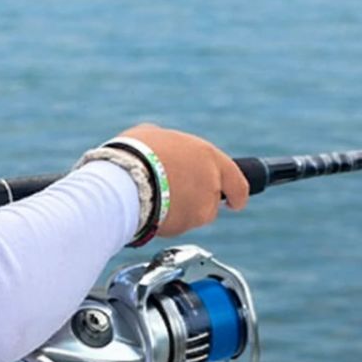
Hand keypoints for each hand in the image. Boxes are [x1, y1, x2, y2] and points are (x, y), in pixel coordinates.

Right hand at [113, 123, 249, 237]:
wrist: (122, 180)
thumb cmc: (135, 152)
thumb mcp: (153, 135)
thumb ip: (170, 145)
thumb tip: (166, 149)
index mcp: (208, 156)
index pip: (239, 182)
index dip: (238, 194)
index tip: (235, 201)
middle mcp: (210, 183)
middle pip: (212, 201)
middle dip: (197, 200)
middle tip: (174, 194)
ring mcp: (199, 208)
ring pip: (194, 215)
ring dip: (180, 210)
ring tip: (153, 196)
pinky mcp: (183, 227)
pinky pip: (176, 225)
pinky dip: (166, 220)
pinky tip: (147, 207)